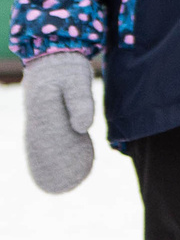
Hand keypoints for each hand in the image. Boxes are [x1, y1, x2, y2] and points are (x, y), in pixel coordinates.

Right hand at [21, 51, 95, 194]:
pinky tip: (64, 158)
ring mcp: (40, 115)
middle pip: (40, 147)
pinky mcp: (47, 112)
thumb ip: (81, 103)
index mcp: (40, 112)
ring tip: (60, 181)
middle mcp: (37, 116)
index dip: (47, 163)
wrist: (57, 50)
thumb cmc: (67, 66)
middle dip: (47, 168)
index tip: (52, 179)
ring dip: (50, 160)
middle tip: (55, 189)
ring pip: (44, 143)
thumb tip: (83, 128)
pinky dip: (55, 148)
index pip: (43, 143)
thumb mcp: (77, 82)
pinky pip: (50, 135)